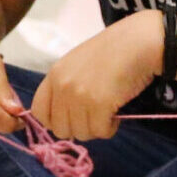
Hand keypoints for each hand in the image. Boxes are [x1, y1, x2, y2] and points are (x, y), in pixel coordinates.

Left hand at [34, 9, 162, 140]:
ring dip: (97, 128)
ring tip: (108, 111)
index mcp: (54, 75)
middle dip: (79, 128)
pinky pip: (100, 131)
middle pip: (60, 129)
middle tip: (96, 117)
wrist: (137, 43)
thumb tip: (65, 120)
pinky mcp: (98, 104)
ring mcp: (78, 95)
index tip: (73, 119)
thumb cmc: (112, 54)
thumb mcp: (77, 65)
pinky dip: (111, 128)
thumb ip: (66, 88)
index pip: (39, 112)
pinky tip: (116, 113)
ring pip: (81, 133)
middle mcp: (61, 86)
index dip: (55, 121)